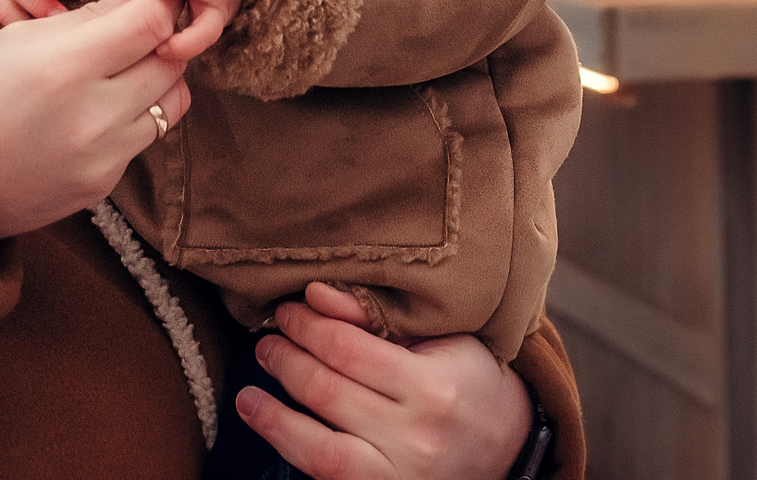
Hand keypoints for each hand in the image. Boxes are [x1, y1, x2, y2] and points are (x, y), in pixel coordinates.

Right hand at [0, 0, 190, 240]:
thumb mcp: (26, 37)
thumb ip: (95, 17)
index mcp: (65, 67)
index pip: (152, 22)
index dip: (161, 0)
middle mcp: (92, 117)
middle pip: (171, 62)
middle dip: (164, 37)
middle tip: (143, 27)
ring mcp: (101, 158)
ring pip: (171, 103)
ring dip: (158, 79)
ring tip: (125, 68)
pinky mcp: (101, 185)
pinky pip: (143, 139)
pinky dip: (132, 117)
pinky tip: (98, 110)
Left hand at [237, 283, 534, 479]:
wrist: (507, 444)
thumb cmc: (468, 378)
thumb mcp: (438, 336)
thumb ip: (376, 317)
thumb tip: (314, 294)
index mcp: (433, 387)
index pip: (348, 349)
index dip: (307, 326)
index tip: (287, 310)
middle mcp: (417, 438)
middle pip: (327, 393)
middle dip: (286, 361)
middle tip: (267, 341)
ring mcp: (401, 477)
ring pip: (319, 450)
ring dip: (274, 418)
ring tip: (248, 395)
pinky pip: (329, 478)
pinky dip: (295, 453)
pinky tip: (274, 431)